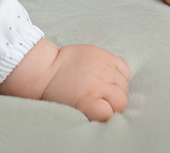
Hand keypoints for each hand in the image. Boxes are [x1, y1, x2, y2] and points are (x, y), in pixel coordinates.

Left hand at [0, 39, 130, 121]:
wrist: (46, 68)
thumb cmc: (58, 91)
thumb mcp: (74, 108)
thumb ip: (94, 111)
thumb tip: (111, 113)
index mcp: (88, 101)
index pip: (110, 114)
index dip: (106, 114)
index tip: (99, 110)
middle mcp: (98, 84)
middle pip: (122, 100)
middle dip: (114, 102)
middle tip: (102, 99)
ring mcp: (103, 68)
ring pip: (124, 85)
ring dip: (116, 88)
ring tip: (103, 86)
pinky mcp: (104, 55)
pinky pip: (124, 68)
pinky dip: (120, 74)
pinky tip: (109, 75)